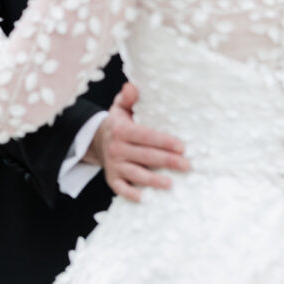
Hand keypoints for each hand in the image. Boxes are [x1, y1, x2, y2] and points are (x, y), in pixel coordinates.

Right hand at [85, 83, 189, 202]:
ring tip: (171, 183)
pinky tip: (146, 198)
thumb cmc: (118, 123)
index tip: (182, 146)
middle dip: (167, 162)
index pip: (146, 136)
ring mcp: (113, 165)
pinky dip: (132, 194)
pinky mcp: (111, 179)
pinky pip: (121, 189)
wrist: (96, 140)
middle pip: (145, 156)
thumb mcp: (121, 107)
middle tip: (187, 165)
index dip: (164, 142)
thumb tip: (132, 86)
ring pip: (136, 174)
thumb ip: (129, 97)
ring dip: (153, 180)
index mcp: (121, 130)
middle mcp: (116, 148)